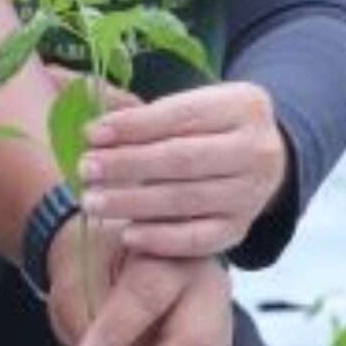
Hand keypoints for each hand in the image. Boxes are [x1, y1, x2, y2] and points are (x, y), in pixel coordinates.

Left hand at [78, 82, 287, 259]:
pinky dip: (161, 238)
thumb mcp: (195, 106)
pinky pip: (199, 239)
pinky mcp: (240, 229)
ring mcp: (251, 194)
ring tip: (93, 201)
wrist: (259, 162)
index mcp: (243, 106)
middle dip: (128, 165)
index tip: (92, 134)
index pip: (181, 115)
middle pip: (183, 159)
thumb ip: (150, 115)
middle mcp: (257, 150)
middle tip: (85, 169)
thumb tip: (94, 127)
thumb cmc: (210, 130)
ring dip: (133, 202)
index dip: (133, 126)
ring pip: (187, 200)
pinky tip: (128, 233)